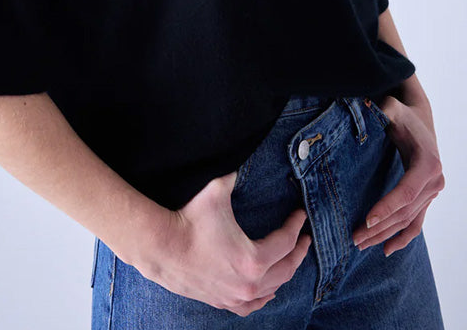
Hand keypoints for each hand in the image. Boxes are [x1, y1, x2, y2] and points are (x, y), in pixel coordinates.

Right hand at [140, 171, 311, 316]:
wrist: (161, 247)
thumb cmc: (188, 220)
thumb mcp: (216, 190)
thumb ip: (234, 174)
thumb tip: (242, 161)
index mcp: (253, 259)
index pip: (286, 242)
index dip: (296, 225)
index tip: (301, 215)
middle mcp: (249, 284)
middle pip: (287, 269)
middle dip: (299, 251)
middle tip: (305, 237)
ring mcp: (236, 296)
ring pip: (273, 290)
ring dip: (285, 273)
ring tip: (292, 259)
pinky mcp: (222, 301)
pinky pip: (252, 306)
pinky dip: (264, 297)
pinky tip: (269, 291)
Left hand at [353, 95, 444, 255]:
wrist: (419, 119)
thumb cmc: (402, 114)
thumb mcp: (393, 109)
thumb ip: (384, 109)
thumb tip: (367, 107)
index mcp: (428, 164)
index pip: (406, 192)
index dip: (387, 207)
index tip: (367, 220)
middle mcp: (435, 182)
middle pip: (405, 212)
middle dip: (380, 227)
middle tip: (355, 238)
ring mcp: (432, 193)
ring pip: (408, 221)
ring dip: (386, 235)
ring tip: (361, 244)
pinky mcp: (427, 198)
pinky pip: (416, 223)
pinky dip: (403, 238)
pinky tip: (386, 249)